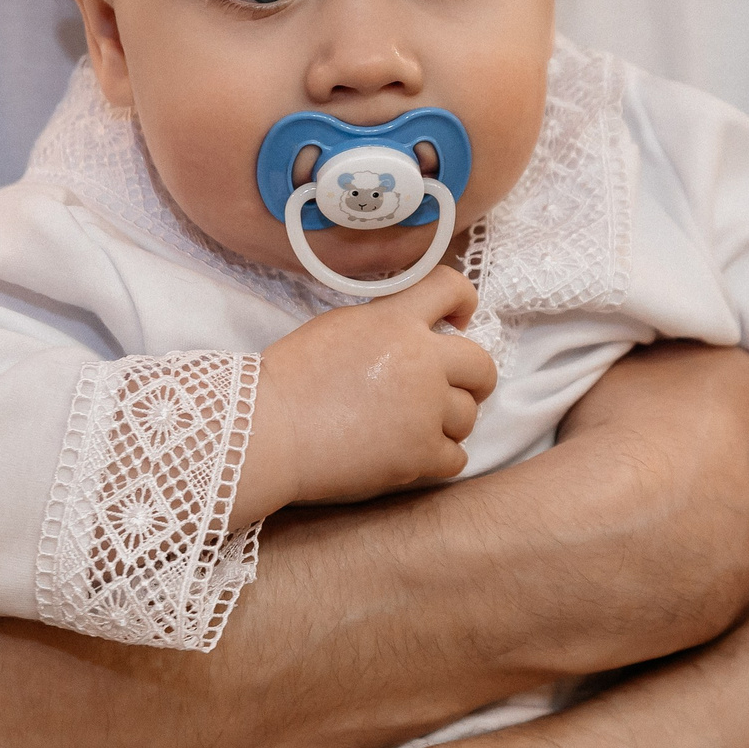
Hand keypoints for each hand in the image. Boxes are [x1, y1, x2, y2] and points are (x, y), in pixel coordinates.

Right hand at [239, 267, 497, 523]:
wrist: (266, 431)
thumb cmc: (289, 380)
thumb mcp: (339, 327)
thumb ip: (386, 324)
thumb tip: (418, 330)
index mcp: (396, 321)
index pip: (453, 287)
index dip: (464, 301)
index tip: (458, 320)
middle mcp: (420, 360)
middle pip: (482, 365)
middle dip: (473, 379)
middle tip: (453, 390)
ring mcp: (425, 410)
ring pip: (468, 416)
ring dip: (447, 423)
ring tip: (410, 428)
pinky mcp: (420, 455)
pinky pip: (455, 458)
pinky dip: (436, 460)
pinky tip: (408, 455)